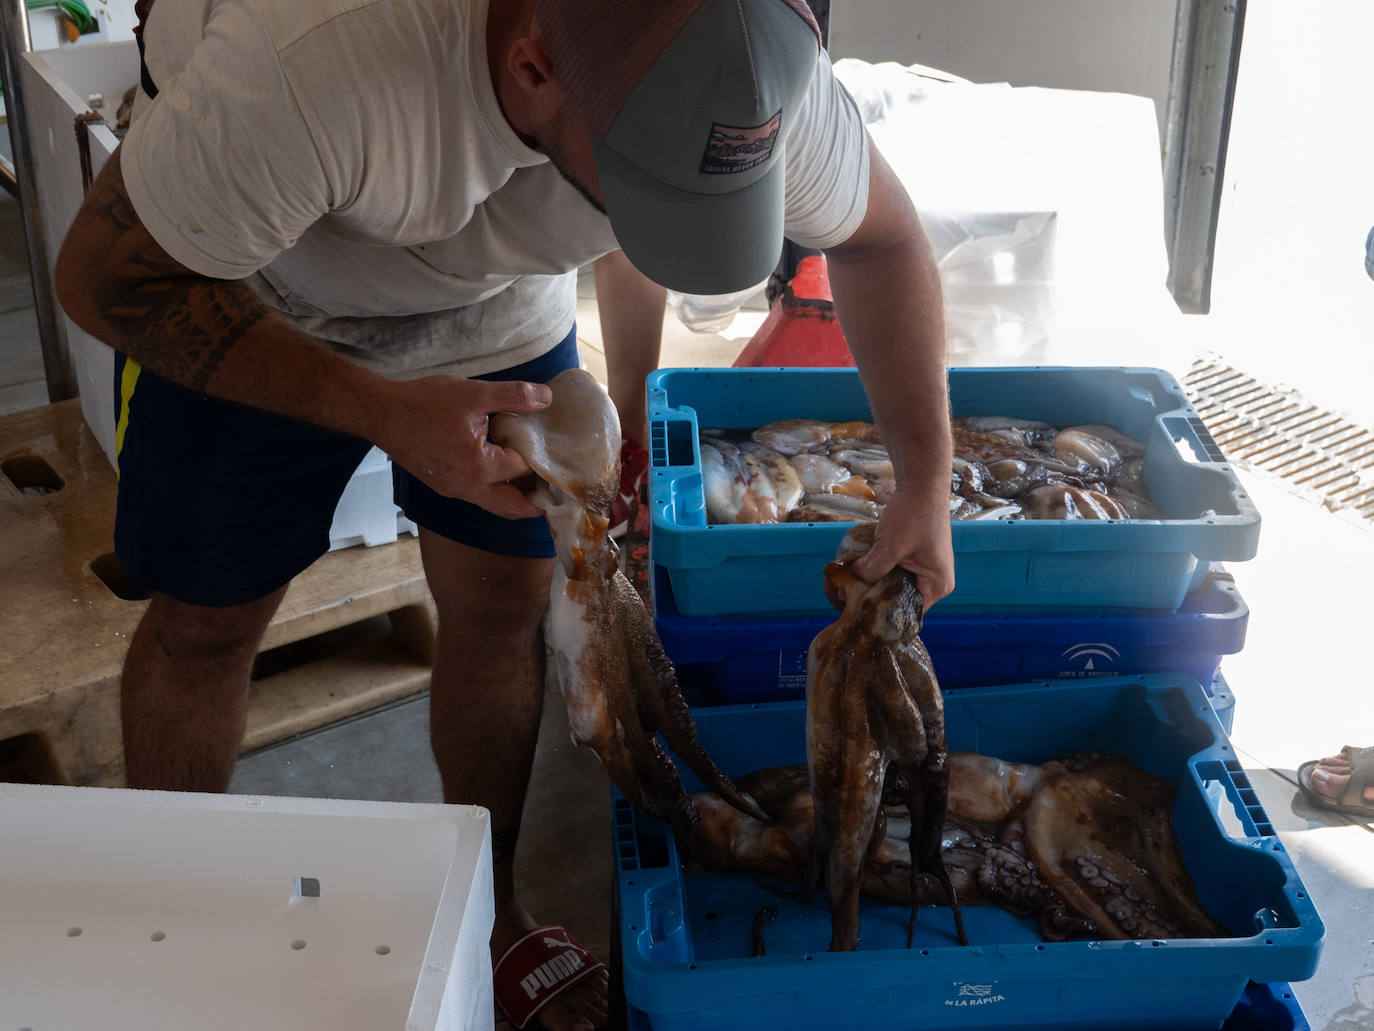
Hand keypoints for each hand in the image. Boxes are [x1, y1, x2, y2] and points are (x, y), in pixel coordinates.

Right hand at [374, 375, 552, 519]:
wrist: (381, 413)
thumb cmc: (425, 403)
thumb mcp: (474, 394)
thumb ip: (514, 397)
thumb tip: (546, 398)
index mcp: (480, 468)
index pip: (524, 470)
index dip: (542, 459)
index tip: (557, 450)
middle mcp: (468, 488)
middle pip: (513, 507)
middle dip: (536, 500)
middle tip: (555, 484)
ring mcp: (454, 491)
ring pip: (495, 505)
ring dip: (515, 497)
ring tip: (533, 476)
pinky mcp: (444, 486)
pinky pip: (479, 496)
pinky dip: (496, 489)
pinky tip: (502, 467)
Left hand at [848, 485, 954, 607]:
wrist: (920, 483)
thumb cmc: (914, 514)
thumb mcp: (891, 546)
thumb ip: (873, 569)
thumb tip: (852, 580)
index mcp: (937, 586)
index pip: (907, 612)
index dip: (881, 611)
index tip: (857, 608)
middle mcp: (933, 581)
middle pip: (899, 598)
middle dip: (873, 595)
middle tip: (847, 592)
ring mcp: (923, 568)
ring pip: (893, 583)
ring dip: (873, 580)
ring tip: (850, 579)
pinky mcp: (914, 556)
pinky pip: (892, 569)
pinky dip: (877, 567)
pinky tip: (860, 564)